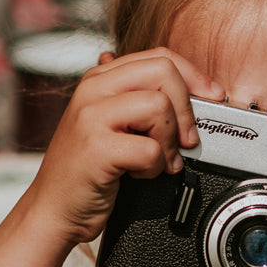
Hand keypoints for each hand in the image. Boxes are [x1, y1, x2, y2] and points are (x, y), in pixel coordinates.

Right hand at [22, 47, 224, 247]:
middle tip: (185, 141)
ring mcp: (91, 117)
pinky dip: (154, 169)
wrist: (53, 210)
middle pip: (163, 72)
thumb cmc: (86, 171)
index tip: (213, 97)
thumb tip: (190, 86)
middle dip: (186, 108)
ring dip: (169, 142)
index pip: (159, 56)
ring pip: (159, 107)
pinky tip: (138, 175)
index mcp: (99, 79)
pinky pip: (150, 149)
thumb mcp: (110, 124)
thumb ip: (137, 100)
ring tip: (156, 162)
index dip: (194, 75)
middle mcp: (92, 90)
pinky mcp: (96, 147)